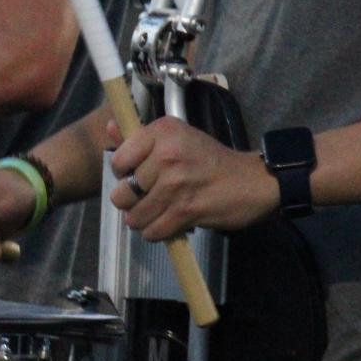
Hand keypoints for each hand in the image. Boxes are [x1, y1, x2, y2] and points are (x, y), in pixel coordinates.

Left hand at [106, 117, 279, 239]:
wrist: (252, 182)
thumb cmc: (209, 159)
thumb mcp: (177, 137)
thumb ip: (138, 136)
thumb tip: (109, 127)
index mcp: (162, 132)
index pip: (118, 161)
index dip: (124, 174)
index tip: (139, 175)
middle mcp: (167, 154)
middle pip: (123, 193)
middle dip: (132, 202)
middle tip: (149, 198)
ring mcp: (176, 184)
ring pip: (135, 216)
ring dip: (143, 221)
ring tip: (158, 212)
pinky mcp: (186, 211)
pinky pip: (152, 231)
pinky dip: (157, 232)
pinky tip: (168, 222)